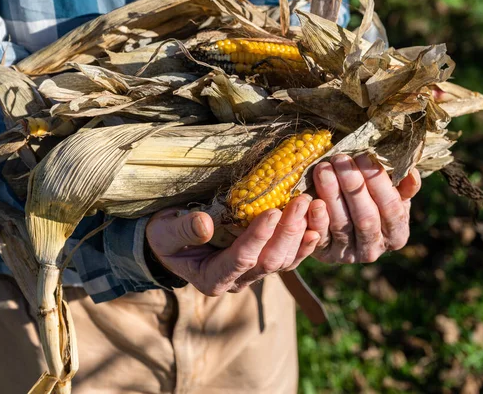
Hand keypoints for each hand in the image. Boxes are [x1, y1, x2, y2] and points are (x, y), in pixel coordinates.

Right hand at [146, 195, 320, 295]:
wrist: (172, 243)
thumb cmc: (166, 237)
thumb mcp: (166, 233)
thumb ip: (183, 230)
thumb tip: (204, 224)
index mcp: (212, 278)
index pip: (240, 259)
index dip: (258, 237)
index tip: (272, 211)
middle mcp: (237, 282)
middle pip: (269, 261)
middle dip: (287, 231)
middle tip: (300, 201)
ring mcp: (253, 274)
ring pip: (285, 261)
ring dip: (300, 234)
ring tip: (312, 205)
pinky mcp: (264, 263)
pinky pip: (290, 258)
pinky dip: (305, 243)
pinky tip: (316, 225)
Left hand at [308, 154, 420, 263]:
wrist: (342, 229)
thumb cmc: (371, 204)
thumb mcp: (392, 196)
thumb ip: (403, 186)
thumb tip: (409, 171)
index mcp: (397, 234)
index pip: (391, 207)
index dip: (378, 182)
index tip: (364, 157)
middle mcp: (374, 249)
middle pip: (366, 217)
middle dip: (352, 185)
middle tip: (339, 159)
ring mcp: (348, 255)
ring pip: (341, 224)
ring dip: (331, 194)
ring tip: (323, 169)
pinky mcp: (324, 255)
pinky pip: (319, 237)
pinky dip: (316, 218)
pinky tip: (311, 199)